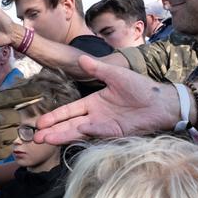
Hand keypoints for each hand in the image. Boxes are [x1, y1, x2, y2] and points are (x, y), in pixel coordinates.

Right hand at [35, 55, 178, 143]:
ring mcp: (105, 126)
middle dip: (53, 131)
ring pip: (79, 132)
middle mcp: (95, 117)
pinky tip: (79, 129)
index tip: (40, 123)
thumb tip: (80, 57)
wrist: (162, 102)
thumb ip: (97, 69)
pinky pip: (100, 133)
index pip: (69, 111)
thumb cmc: (140, 87)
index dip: (55, 117)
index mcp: (93, 103)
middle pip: (69, 125)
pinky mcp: (116, 133)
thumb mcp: (116, 75)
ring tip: (46, 140)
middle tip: (36, 138)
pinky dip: (90, 131)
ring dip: (63, 136)